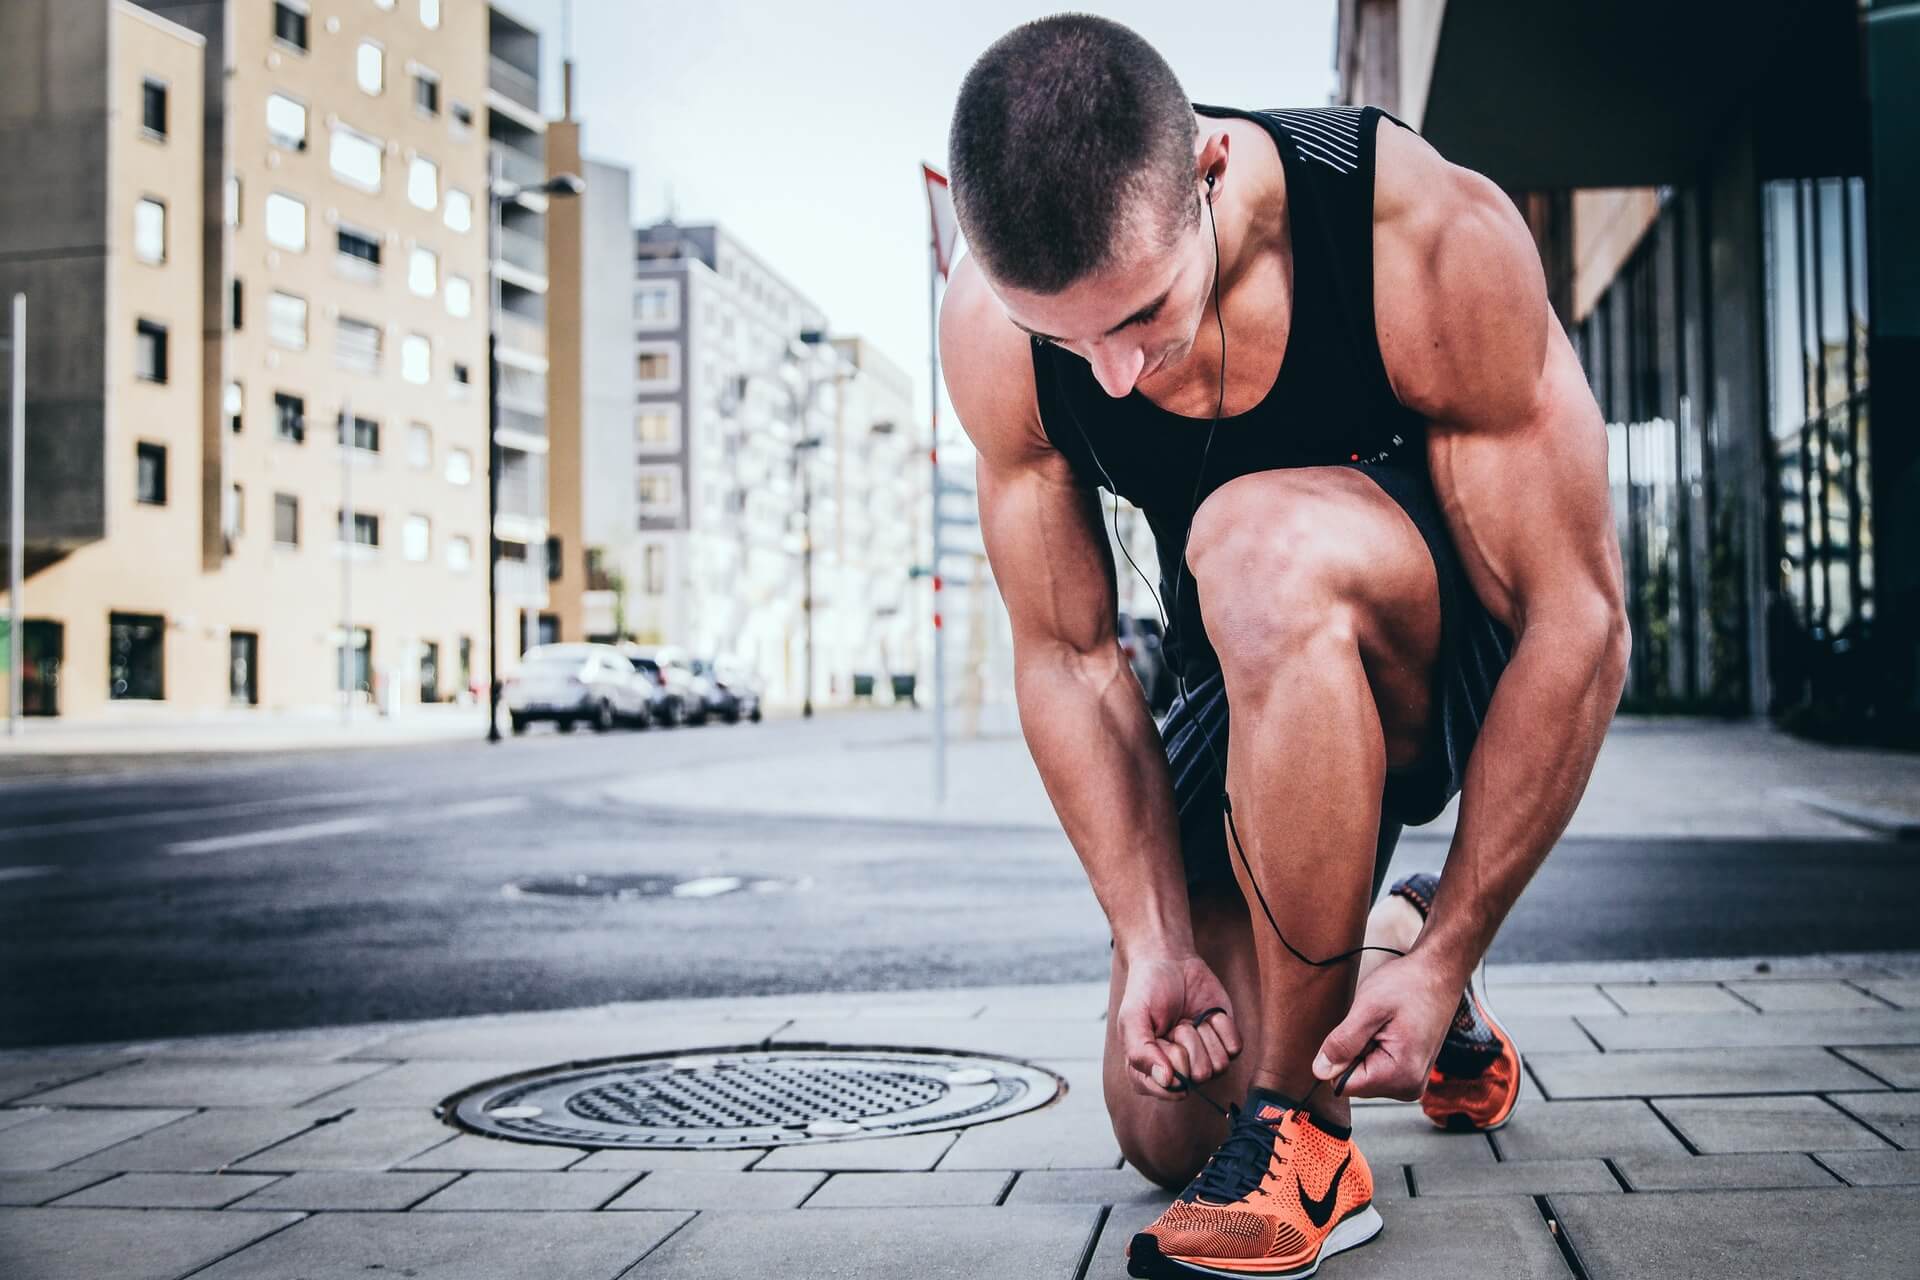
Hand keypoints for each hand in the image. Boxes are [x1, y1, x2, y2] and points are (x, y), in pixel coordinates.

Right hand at [1115, 951, 1241, 1101]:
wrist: (1171, 961)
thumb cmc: (1147, 991)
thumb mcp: (1132, 1019)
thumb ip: (1140, 1053)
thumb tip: (1167, 1081)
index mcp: (1150, 1072)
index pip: (1169, 1089)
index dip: (1169, 1062)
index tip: (1160, 1038)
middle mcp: (1179, 1071)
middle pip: (1197, 1077)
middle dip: (1187, 1042)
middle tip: (1175, 1023)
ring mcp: (1204, 1058)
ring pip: (1218, 1066)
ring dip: (1204, 1035)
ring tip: (1189, 1019)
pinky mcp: (1224, 1044)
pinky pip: (1234, 1049)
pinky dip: (1221, 1027)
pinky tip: (1207, 1015)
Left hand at [1311, 951, 1459, 1100]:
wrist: (1438, 974)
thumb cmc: (1409, 984)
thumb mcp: (1368, 1008)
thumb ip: (1343, 1042)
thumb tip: (1320, 1071)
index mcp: (1401, 1076)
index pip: (1344, 1085)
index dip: (1340, 1056)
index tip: (1360, 1030)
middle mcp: (1409, 1087)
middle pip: (1356, 1081)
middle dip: (1355, 1051)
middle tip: (1375, 1024)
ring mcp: (1411, 1081)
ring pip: (1364, 1074)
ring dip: (1365, 1048)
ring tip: (1385, 1025)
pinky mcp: (1410, 1072)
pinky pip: (1377, 1067)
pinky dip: (1375, 1048)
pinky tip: (1390, 1030)